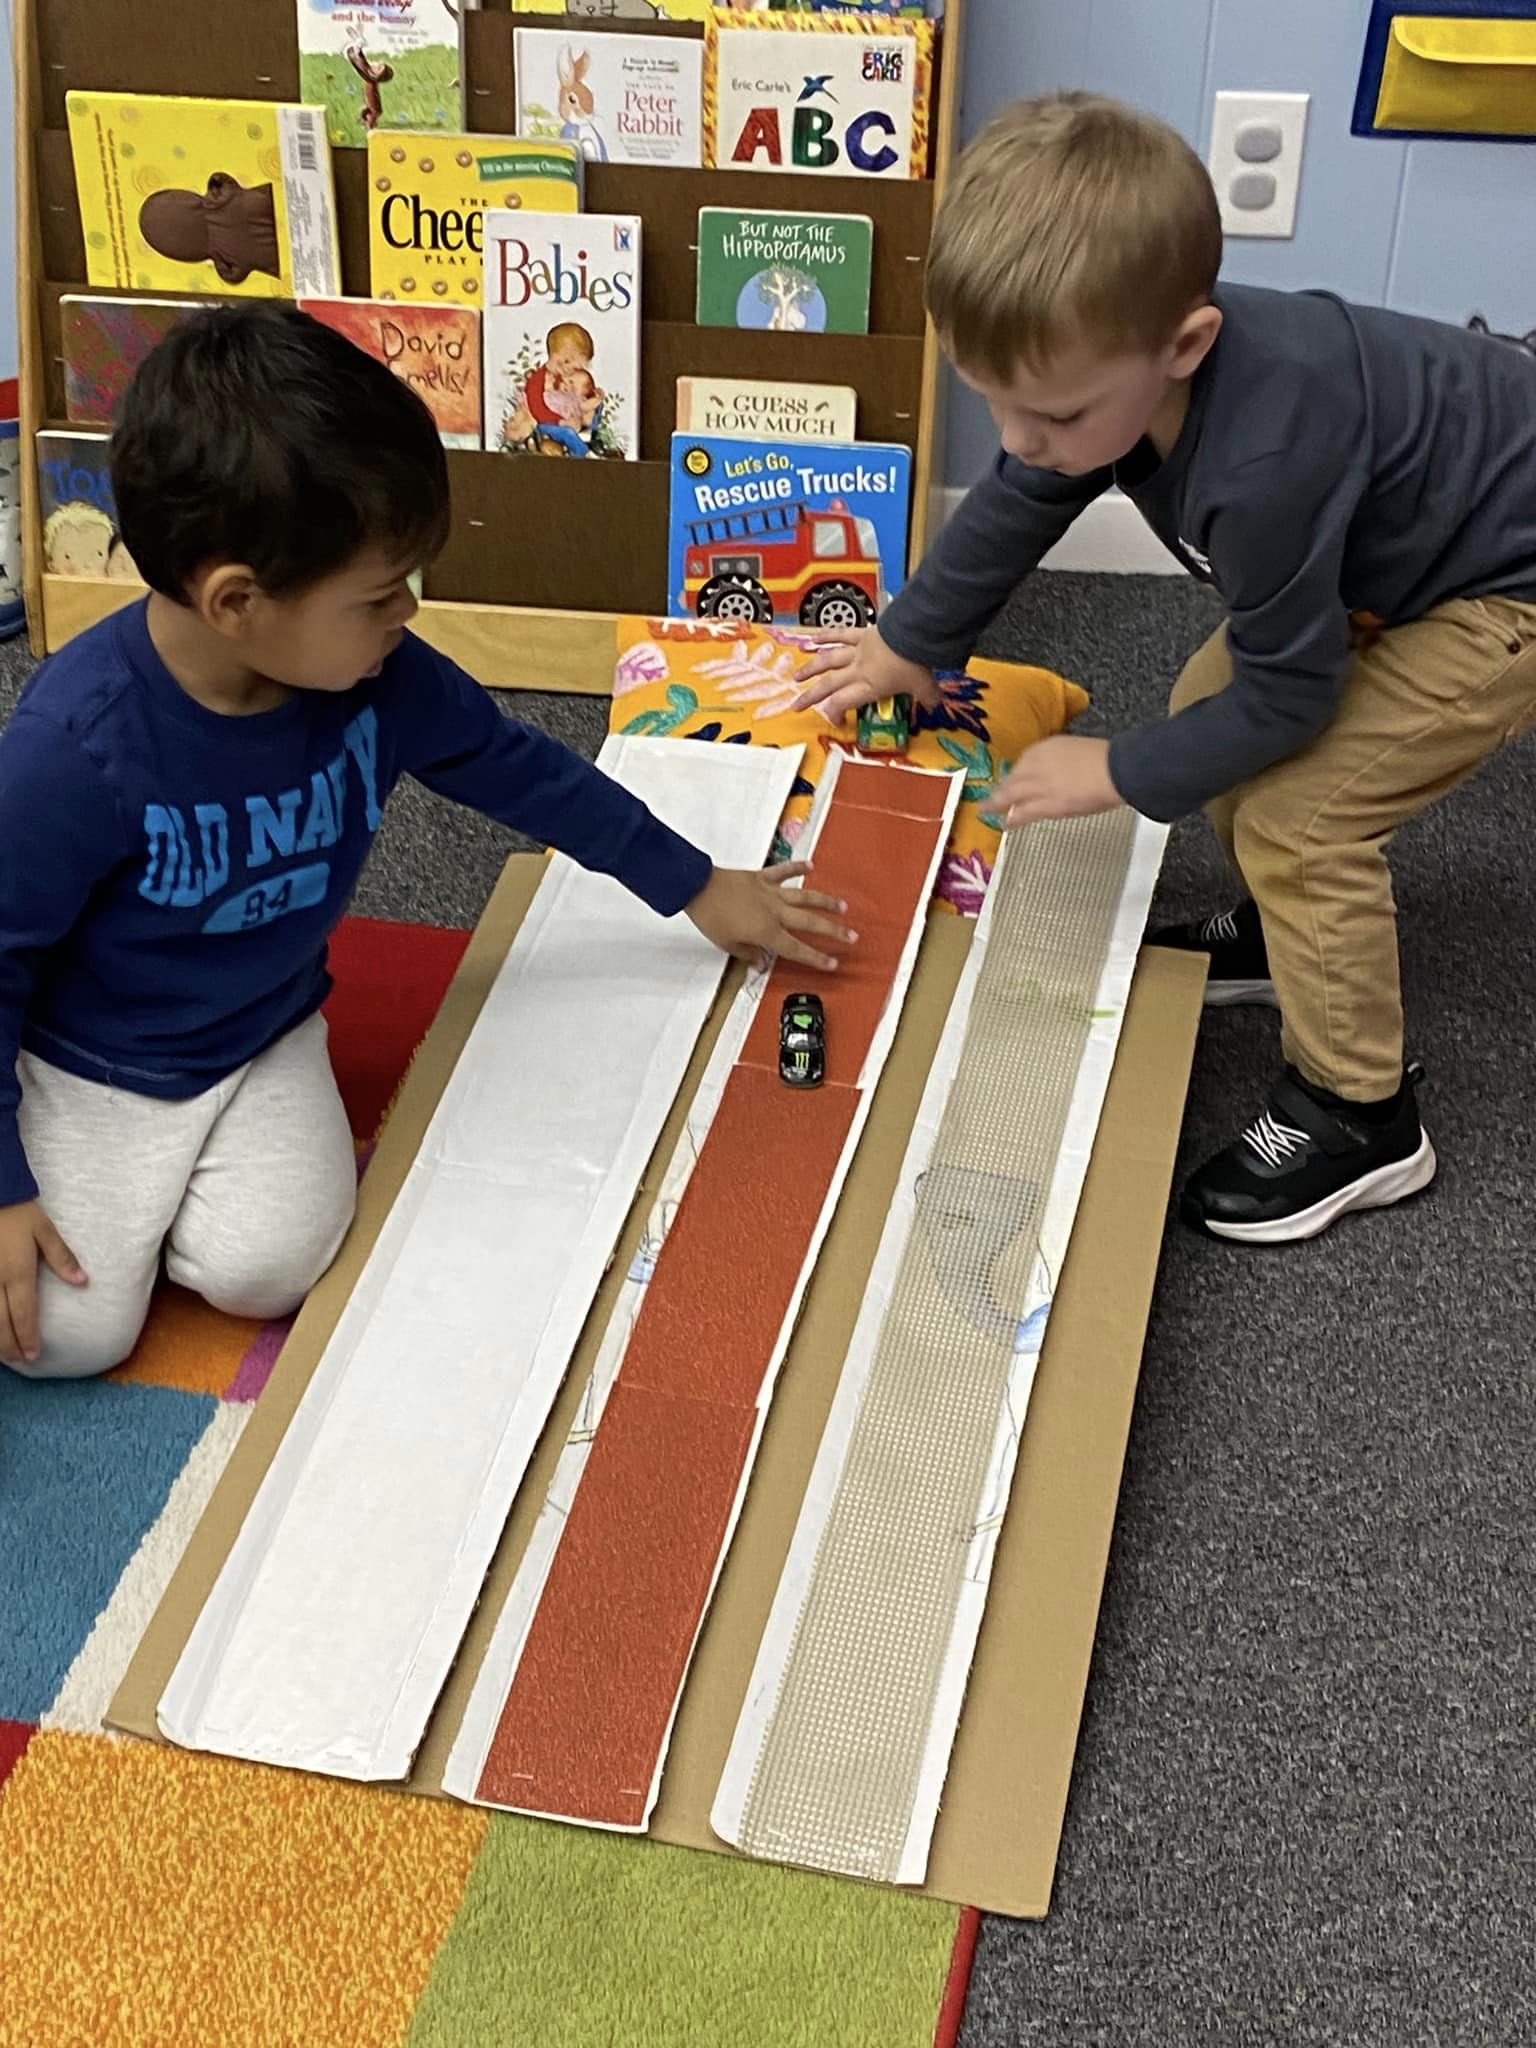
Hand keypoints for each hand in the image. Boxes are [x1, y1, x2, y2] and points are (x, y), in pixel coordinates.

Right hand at [0, 1199, 86, 1367]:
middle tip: (19, 1360)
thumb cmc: (16, 1209)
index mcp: (17, 1271)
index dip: (27, 1336)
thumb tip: (83, 1281)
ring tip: (2, 1353)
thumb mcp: (43, 1229)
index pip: (23, 1313)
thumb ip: (61, 1257)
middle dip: (9, 1345)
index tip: (34, 1354)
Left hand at [687, 862, 855, 973]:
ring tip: (842, 907)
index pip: (797, 949)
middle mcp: (774, 912)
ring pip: (805, 897)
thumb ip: (748, 953)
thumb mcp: (727, 944)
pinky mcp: (762, 877)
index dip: (817, 958)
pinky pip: (784, 871)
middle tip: (851, 936)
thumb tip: (760, 963)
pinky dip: (798, 867)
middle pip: (811, 923)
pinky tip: (811, 866)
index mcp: (766, 932)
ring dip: (825, 902)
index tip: (832, 963)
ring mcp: (771, 893)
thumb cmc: (711, 916)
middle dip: (833, 931)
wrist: (698, 888)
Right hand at [791, 626, 941, 724]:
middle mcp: (859, 670)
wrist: (916, 631)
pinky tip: (812, 639)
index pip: (845, 702)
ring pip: (828, 661)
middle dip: (810, 697)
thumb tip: (936, 705)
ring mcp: (858, 651)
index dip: (835, 714)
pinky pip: (841, 635)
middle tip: (796, 706)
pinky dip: (826, 636)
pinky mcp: (863, 633)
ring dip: (810, 669)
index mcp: (871, 686)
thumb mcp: (925, 685)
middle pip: (829, 685)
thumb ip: (928, 697)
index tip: (835, 721)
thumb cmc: (917, 661)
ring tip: (796, 677)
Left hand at [990, 736, 1124, 826]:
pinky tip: (1006, 824)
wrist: (1117, 769)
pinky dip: (1013, 819)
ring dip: (997, 804)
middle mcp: (1037, 764)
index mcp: (1047, 747)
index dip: (1018, 775)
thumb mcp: (1079, 751)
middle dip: (999, 790)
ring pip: (1011, 795)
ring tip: (989, 811)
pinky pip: (1023, 813)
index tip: (1014, 781)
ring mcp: (1040, 785)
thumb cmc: (1107, 760)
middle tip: (989, 798)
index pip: (1024, 762)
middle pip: (1012, 779)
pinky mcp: (1047, 804)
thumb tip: (1063, 774)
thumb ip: (1064, 761)